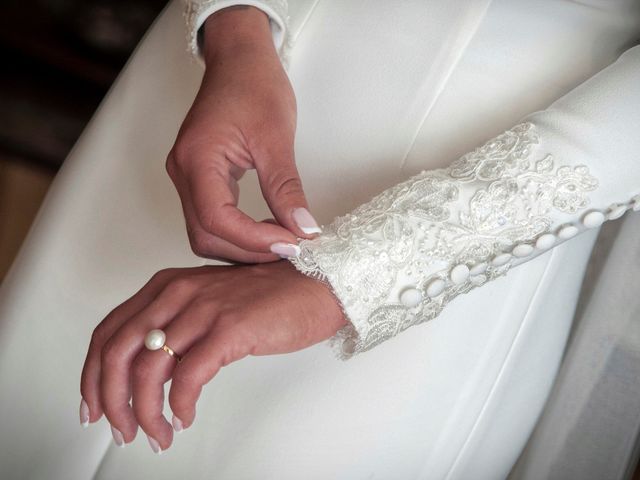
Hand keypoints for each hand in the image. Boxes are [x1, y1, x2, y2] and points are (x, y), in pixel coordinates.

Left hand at [79, 261, 346, 451]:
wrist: (319, 284)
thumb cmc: (271, 296)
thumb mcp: (209, 302)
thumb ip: (177, 325)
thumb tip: (150, 370)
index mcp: (168, 286)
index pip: (109, 331)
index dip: (91, 374)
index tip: (94, 404)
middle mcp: (179, 292)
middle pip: (117, 352)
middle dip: (111, 400)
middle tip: (120, 428)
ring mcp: (204, 308)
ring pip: (150, 368)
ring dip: (146, 411)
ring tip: (157, 434)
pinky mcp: (231, 328)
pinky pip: (190, 376)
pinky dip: (180, 405)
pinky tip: (185, 417)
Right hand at [167, 6, 319, 263]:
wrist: (239, 61)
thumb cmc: (254, 86)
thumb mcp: (276, 138)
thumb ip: (287, 189)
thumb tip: (303, 229)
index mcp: (197, 158)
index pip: (217, 219)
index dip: (254, 240)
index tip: (292, 244)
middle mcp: (183, 172)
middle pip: (206, 235)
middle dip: (248, 250)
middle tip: (290, 249)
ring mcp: (186, 177)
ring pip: (205, 233)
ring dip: (241, 246)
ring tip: (280, 242)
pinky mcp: (197, 180)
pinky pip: (209, 220)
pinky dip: (237, 233)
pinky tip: (264, 232)